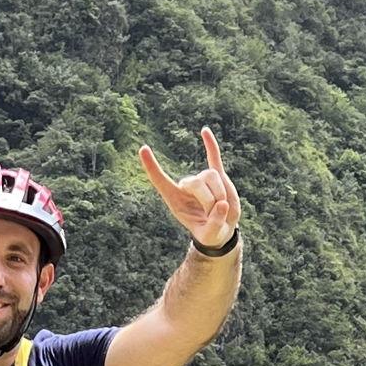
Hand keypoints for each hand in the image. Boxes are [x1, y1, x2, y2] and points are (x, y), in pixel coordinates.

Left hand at [140, 127, 239, 249]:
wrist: (221, 229)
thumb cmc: (210, 232)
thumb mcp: (210, 235)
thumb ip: (215, 223)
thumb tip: (222, 204)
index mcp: (175, 199)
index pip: (160, 179)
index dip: (152, 165)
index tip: (143, 148)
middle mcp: (186, 186)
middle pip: (197, 181)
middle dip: (209, 199)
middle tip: (214, 214)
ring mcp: (202, 180)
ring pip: (211, 175)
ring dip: (219, 193)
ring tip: (221, 207)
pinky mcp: (218, 176)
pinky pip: (214, 158)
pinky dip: (210, 145)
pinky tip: (204, 130)